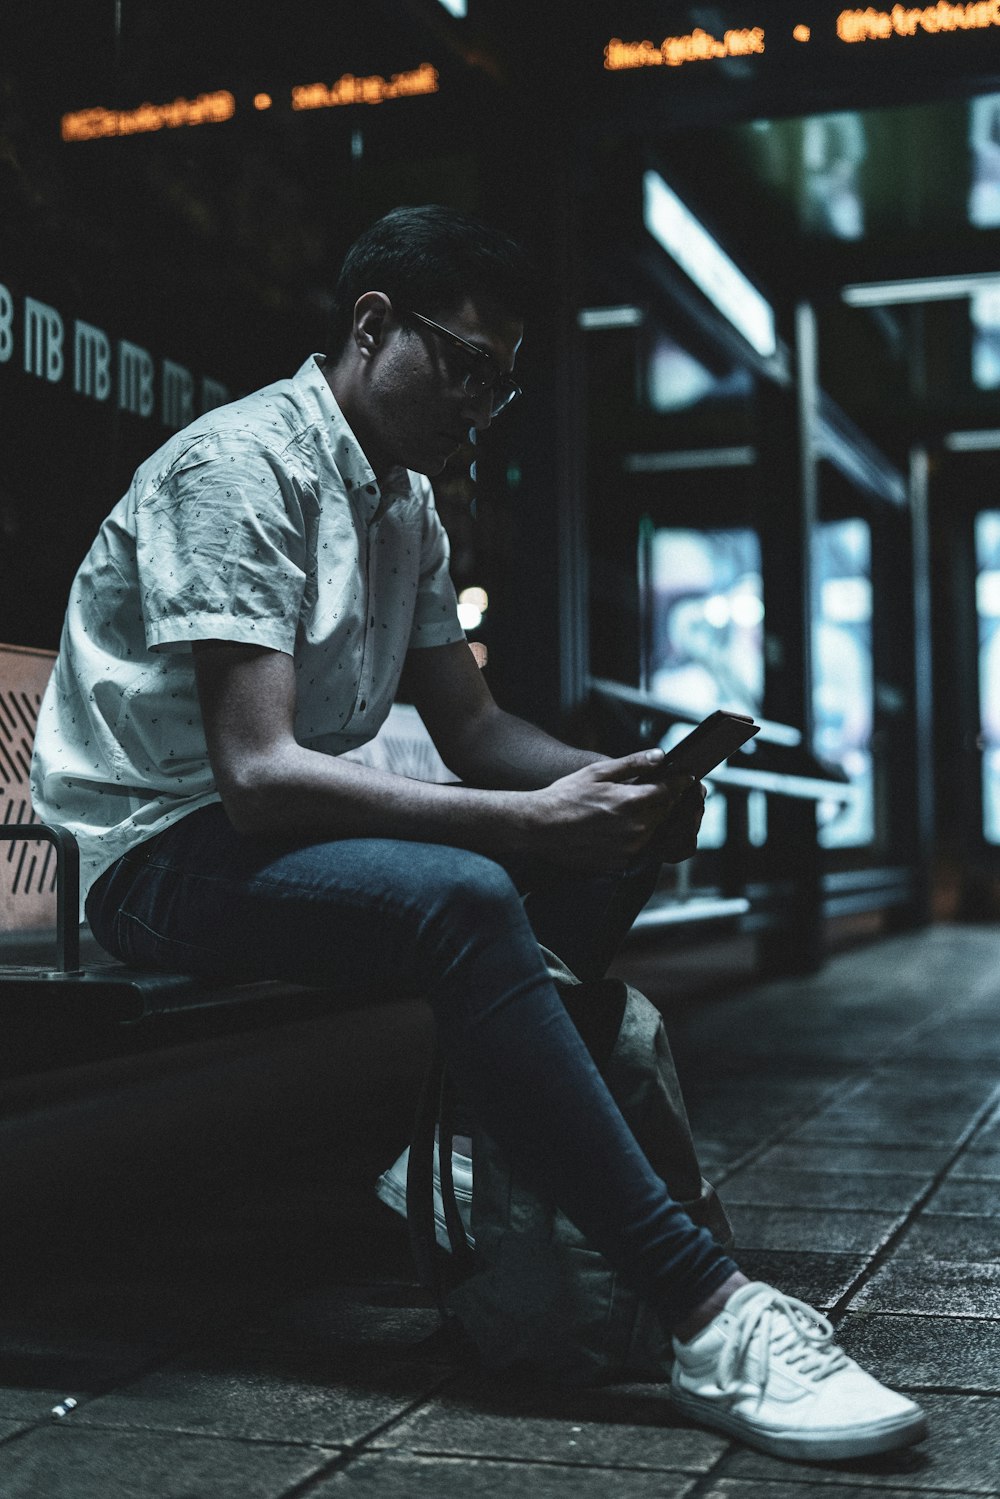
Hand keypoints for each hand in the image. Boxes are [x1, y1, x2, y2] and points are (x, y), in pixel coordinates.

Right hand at [524, 750, 695, 871]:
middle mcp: (636, 828)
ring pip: (657, 832)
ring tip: (642, 809)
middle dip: (671, 801)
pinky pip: (643, 848)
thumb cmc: (565, 797)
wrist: (540, 828)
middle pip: (668, 812)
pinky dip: (642, 837)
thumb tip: (660, 756)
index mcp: (631, 802)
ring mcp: (630, 848)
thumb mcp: (597, 772)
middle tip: (669, 792)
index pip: (670, 791)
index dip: (681, 782)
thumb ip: (633, 764)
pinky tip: (626, 827)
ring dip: (657, 819)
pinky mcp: (622, 862)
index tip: (687, 778)